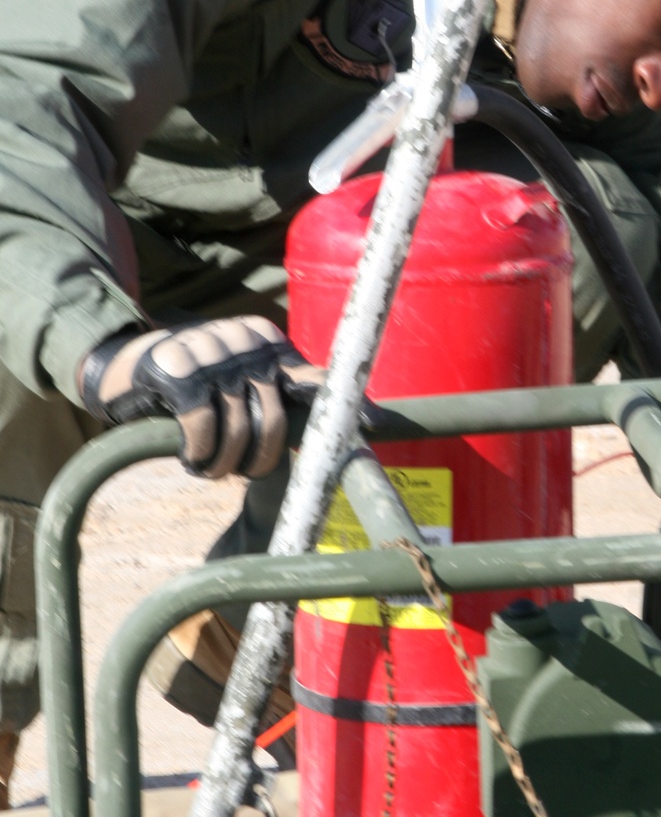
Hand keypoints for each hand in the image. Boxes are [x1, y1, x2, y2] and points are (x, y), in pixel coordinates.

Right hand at [80, 316, 322, 478]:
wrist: (129, 364)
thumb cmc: (197, 384)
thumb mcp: (240, 380)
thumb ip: (275, 397)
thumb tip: (327, 436)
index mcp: (269, 344)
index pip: (315, 378)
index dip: (346, 404)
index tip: (376, 425)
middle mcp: (247, 342)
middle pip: (273, 422)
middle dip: (259, 462)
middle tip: (239, 473)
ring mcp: (213, 353)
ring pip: (236, 432)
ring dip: (222, 465)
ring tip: (208, 468)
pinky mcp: (179, 370)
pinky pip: (202, 429)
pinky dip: (198, 454)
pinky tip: (190, 458)